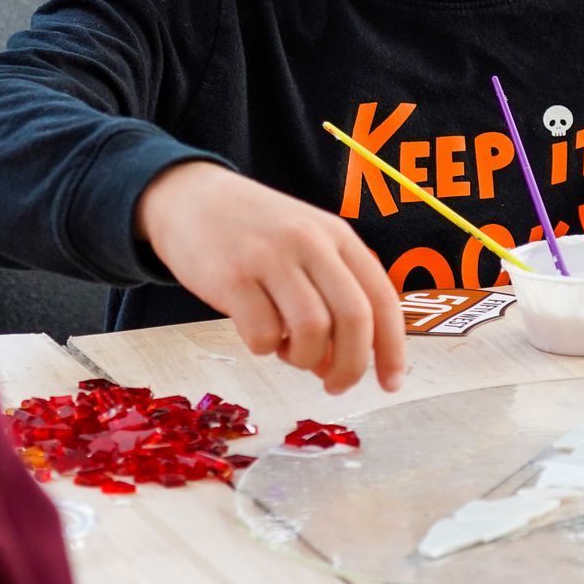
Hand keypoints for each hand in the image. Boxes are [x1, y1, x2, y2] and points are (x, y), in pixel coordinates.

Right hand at [136, 162, 406, 394]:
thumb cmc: (255, 232)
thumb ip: (333, 293)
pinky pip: (263, 335)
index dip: (392, 348)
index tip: (390, 384)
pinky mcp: (232, 277)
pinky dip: (265, 348)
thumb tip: (342, 364)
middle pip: (353, 318)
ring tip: (287, 350)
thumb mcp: (307, 243)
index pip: (381, 298)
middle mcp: (310, 242)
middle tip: (334, 385)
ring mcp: (270, 257)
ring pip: (312, 330)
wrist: (191, 197)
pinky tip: (256, 332)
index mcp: (337, 235)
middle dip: (351, 365)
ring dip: (304, 358)